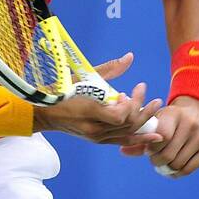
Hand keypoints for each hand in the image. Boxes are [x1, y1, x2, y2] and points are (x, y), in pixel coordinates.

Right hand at [36, 52, 164, 146]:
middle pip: (127, 123)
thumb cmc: (59, 91)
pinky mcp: (97, 141)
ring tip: (154, 108)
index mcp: (88, 112)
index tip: (128, 91)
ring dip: (144, 120)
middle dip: (142, 108)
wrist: (43, 113)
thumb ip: (108, 69)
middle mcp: (94, 129)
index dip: (130, 104)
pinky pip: (122, 141)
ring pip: (128, 133)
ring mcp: (96, 138)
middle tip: (147, 93)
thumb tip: (130, 57)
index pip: (120, 115)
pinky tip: (154, 136)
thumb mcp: (81, 76)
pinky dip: (139, 138)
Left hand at [119, 95, 198, 176]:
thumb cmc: (170, 119)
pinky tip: (172, 169)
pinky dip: (178, 173)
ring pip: (178, 164)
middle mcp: (191, 124)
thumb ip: (140, 136)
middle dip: (157, 161)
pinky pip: (189, 169)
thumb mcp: (156, 120)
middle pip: (169, 154)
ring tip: (163, 163)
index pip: (161, 137)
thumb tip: (122, 151)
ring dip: (167, 168)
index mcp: (174, 114)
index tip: (149, 150)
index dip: (151, 148)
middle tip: (154, 159)